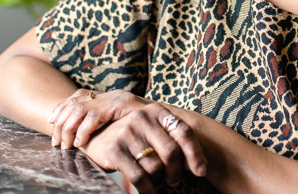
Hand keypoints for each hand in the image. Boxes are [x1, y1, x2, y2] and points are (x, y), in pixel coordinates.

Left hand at [49, 89, 148, 149]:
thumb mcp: (121, 127)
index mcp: (108, 97)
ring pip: (81, 108)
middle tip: (56, 141)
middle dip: (61, 121)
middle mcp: (111, 94)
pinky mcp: (122, 104)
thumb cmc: (147, 132)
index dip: (61, 108)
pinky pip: (95, 114)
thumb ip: (105, 127)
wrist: (173, 126)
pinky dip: (84, 129)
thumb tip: (82, 136)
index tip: (51, 122)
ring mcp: (117, 97)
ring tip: (66, 145)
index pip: (78, 96)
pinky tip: (81, 142)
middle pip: (76, 101)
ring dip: (69, 127)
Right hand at [81, 103, 206, 193]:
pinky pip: (139, 176)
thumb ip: (173, 139)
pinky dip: (147, 189)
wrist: (96, 138)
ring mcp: (127, 133)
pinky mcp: (115, 150)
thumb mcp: (152, 130)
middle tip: (174, 179)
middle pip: (172, 152)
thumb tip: (198, 164)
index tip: (201, 171)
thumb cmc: (132, 137)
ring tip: (155, 178)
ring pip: (156, 166)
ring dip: (159, 179)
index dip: (195, 154)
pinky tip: (149, 191)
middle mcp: (142, 118)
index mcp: (156, 111)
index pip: (184, 132)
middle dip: (176, 171)